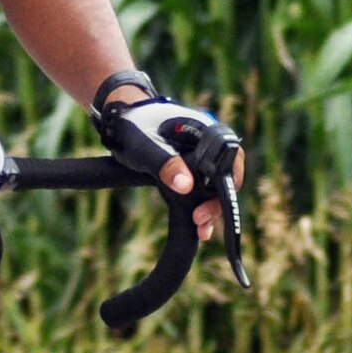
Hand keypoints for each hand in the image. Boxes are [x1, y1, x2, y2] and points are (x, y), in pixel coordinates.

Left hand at [93, 90, 245, 241]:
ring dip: (211, 209)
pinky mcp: (193, 170)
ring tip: (201, 231)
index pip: (230, 160)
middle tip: (200, 222)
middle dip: (217, 203)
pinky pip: (204, 189)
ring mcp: (202, 158)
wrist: (121, 121)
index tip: (205, 207)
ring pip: (217, 186)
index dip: (224, 185)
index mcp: (207, 130)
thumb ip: (164, 163)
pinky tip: (198, 226)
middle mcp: (211, 144)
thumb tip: (186, 186)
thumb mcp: (144, 146)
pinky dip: (202, 206)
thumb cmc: (133, 127)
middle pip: (227, 177)